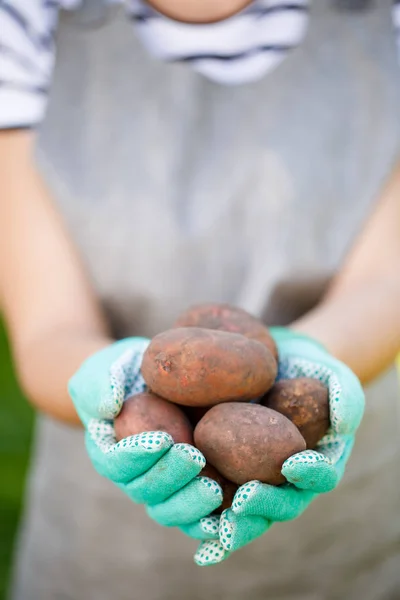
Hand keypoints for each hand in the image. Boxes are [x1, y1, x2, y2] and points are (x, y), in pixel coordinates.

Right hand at [68, 338, 222, 529]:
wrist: (157, 376)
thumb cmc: (125, 370)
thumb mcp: (104, 369)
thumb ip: (98, 385)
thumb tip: (110, 406)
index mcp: (112, 451)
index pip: (117, 463)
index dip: (137, 456)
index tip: (162, 439)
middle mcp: (136, 476)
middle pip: (146, 491)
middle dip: (170, 477)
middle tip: (194, 457)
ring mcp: (165, 486)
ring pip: (171, 510)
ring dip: (191, 504)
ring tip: (214, 489)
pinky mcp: (192, 489)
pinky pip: (198, 516)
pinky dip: (213, 522)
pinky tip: (233, 515)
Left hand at [193, 327, 364, 565]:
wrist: (270, 362)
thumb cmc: (305, 370)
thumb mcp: (333, 374)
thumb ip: (345, 395)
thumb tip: (342, 421)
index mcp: (313, 463)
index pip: (318, 478)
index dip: (309, 475)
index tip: (293, 463)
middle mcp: (280, 482)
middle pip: (275, 508)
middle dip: (261, 509)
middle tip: (245, 499)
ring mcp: (247, 481)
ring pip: (238, 515)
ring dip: (223, 517)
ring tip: (206, 507)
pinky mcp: (213, 473)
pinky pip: (202, 502)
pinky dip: (191, 512)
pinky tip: (184, 523)